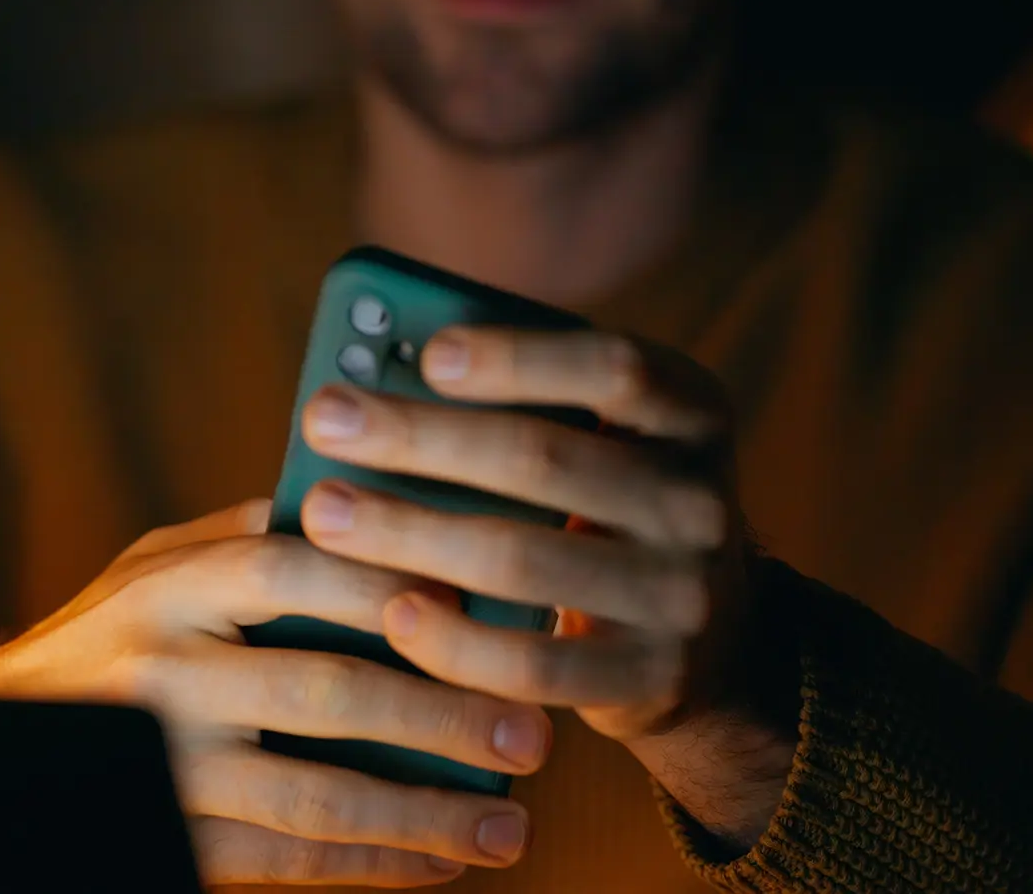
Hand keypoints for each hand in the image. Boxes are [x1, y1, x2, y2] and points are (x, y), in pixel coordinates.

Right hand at [0, 501, 553, 886]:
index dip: (402, 587)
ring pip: (315, 798)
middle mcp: (164, 672)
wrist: (0, 738)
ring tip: (507, 828)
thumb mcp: (153, 566)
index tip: (494, 609)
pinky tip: (439, 867)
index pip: (301, 569)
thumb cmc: (105, 640)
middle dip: (442, 715)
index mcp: (169, 586)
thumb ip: (250, 535)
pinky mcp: (172, 840)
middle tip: (534, 732)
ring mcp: (165, 767)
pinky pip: (286, 864)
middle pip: (326, 691)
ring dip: (424, 816)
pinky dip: (371, 870)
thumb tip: (376, 502)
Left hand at [295, 327, 752, 745]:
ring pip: (525, 559)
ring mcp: (683, 595)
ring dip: (409, 533)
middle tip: (324, 420)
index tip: (428, 354)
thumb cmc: (608, 507)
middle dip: (419, 437)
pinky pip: (533, 664)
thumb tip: (376, 379)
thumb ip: (527, 405)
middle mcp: (701, 500)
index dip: (520, 359)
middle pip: (545, 458)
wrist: (708, 643)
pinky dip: (455, 642)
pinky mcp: (651, 678)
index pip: (614, 369)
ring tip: (325, 512)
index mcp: (692, 414)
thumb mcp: (606, 441)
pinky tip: (393, 614)